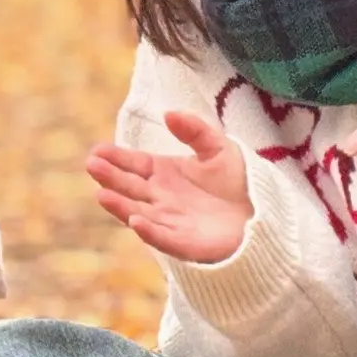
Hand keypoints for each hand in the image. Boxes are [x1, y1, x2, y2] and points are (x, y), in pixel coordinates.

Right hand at [88, 111, 252, 263]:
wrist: (264, 213)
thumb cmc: (239, 181)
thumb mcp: (218, 147)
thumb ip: (195, 130)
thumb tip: (168, 113)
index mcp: (165, 174)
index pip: (135, 164)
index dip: (117, 158)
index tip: (98, 150)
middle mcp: (161, 198)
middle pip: (131, 187)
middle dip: (111, 177)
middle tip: (92, 165)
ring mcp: (170, 222)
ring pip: (138, 213)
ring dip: (120, 205)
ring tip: (101, 194)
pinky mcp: (184, 243)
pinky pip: (163, 238)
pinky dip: (148, 231)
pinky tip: (136, 221)